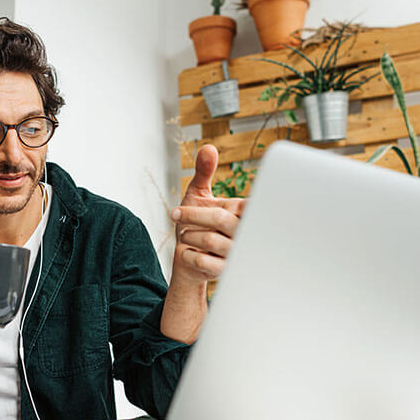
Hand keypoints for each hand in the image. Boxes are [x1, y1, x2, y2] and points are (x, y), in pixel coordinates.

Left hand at [171, 144, 245, 283]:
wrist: (191, 261)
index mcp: (244, 214)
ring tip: (185, 235)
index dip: (212, 204)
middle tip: (175, 215)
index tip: (192, 206)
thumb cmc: (199, 225)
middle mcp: (245, 234)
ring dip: (187, 235)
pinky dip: (187, 254)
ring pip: (208, 240)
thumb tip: (208, 147)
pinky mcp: (224, 272)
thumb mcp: (199, 195)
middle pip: (219, 218)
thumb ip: (204, 172)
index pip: (243, 204)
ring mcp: (236, 254)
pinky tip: (189, 253)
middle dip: (191, 215)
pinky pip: (201, 260)